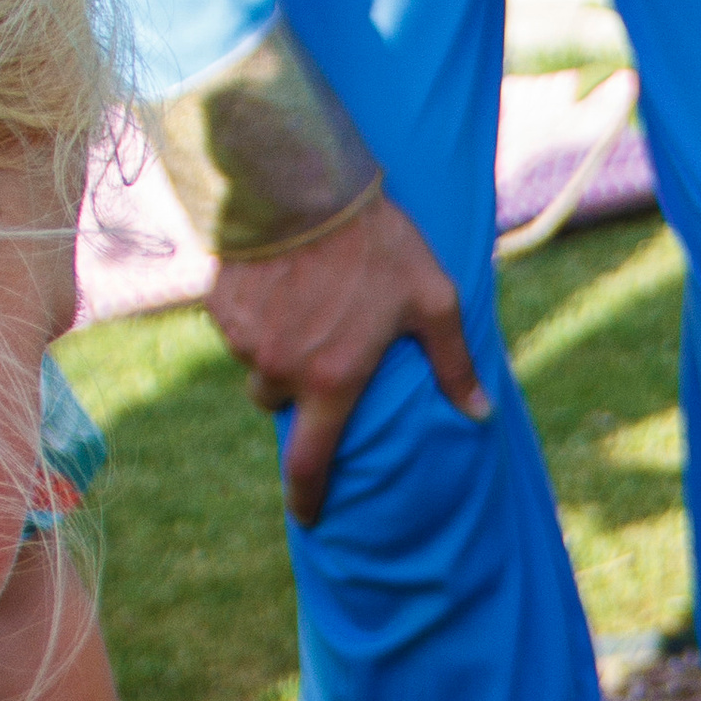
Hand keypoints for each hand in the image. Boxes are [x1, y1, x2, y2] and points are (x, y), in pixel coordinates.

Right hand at [203, 193, 490, 526]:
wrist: (298, 182)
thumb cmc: (374, 241)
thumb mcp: (431, 299)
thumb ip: (454, 362)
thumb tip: (480, 413)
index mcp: (331, 381)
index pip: (309, 463)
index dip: (307, 498)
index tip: (308, 518)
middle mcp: (281, 370)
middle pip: (277, 405)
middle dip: (295, 391)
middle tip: (321, 354)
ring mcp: (245, 339)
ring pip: (256, 364)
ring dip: (275, 351)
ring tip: (304, 308)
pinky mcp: (220, 306)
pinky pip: (236, 329)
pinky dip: (254, 317)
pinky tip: (280, 282)